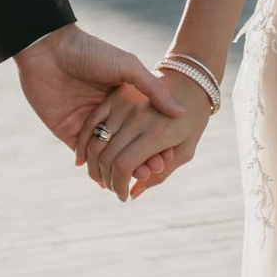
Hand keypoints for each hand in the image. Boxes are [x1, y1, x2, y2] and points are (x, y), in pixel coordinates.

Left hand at [12, 24, 183, 166]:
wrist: (50, 48)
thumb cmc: (91, 52)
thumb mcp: (128, 67)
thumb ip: (152, 89)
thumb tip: (179, 112)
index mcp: (121, 98)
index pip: (142, 127)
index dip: (155, 142)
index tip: (166, 156)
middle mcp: (106, 113)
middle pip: (126, 143)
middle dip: (141, 159)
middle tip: (153, 171)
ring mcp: (86, 122)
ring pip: (106, 153)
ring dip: (120, 167)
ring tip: (135, 177)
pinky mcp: (66, 130)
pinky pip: (82, 154)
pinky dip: (95, 167)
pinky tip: (108, 178)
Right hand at [80, 74, 214, 203]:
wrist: (192, 81)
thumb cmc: (194, 121)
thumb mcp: (185, 150)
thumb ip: (159, 176)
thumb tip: (132, 195)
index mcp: (157, 134)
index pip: (124, 166)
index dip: (119, 185)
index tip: (123, 196)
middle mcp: (137, 118)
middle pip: (107, 157)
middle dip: (106, 179)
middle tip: (111, 188)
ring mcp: (124, 104)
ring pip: (95, 141)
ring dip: (93, 164)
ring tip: (100, 177)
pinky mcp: (115, 96)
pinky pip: (91, 122)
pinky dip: (83, 142)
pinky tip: (83, 159)